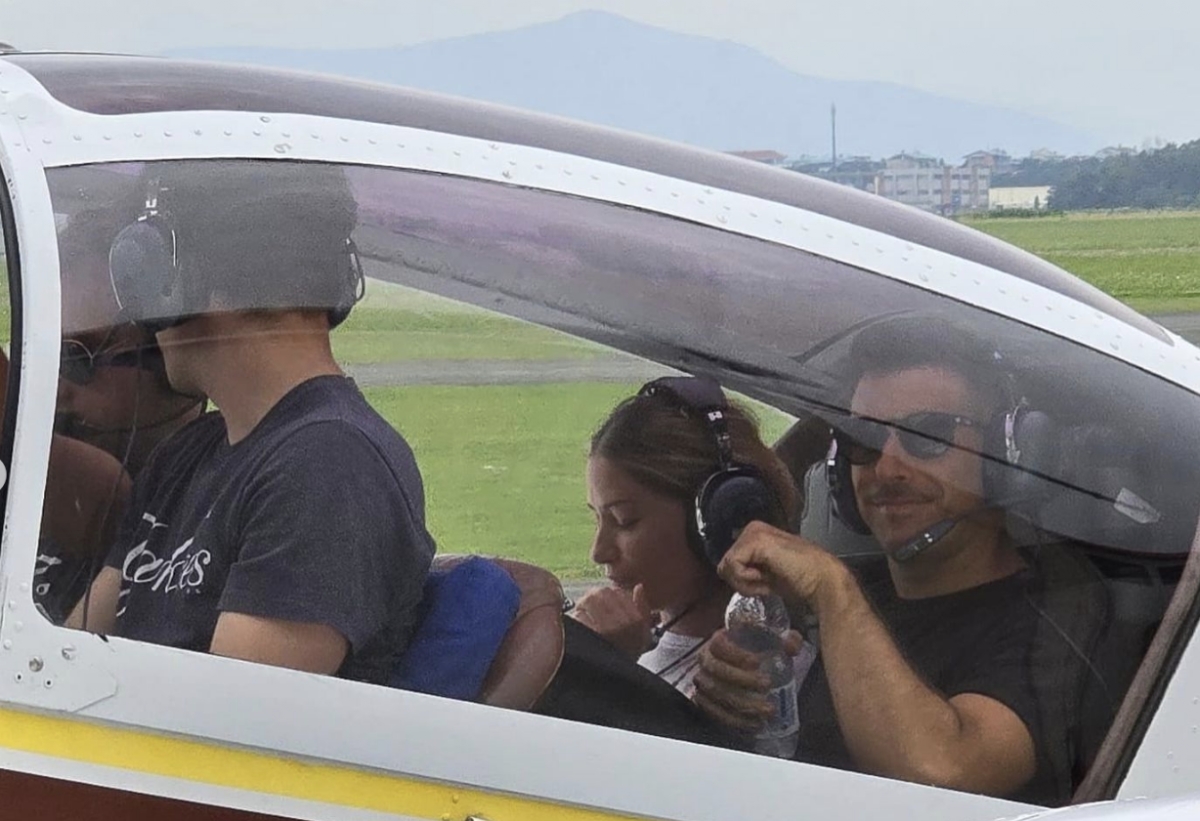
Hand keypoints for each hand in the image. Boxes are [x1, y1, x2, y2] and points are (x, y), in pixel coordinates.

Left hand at [570, 583, 655, 657]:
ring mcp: (604, 630)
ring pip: (588, 600)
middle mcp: (621, 623)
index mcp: (635, 620)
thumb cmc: (627, 655)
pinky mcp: (588, 636)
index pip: (616, 592)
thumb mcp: (643, 635)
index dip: (607, 594)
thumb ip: (643, 608)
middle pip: (600, 593)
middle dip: (592, 598)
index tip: (604, 601)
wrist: (613, 680)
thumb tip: (639, 587)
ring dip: (583, 605)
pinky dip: (576, 618)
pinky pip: (578, 616)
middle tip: (589, 605)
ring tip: (583, 613)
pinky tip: (579, 625)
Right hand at [693, 628, 803, 731]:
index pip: (719, 644)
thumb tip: (791, 647)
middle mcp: (706, 659)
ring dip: (740, 704)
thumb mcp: (775, 642)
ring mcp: (703, 681)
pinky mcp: (704, 701)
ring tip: (766, 710)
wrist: (742, 668)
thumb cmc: (757, 652)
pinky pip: (713, 712)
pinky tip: (754, 723)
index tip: (756, 662)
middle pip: (716, 669)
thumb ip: (788, 639)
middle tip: (767, 685)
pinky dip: (733, 720)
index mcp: (718, 640)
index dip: (735, 653)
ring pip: (714, 693)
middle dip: (741, 680)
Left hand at [717, 520, 846, 609]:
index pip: (729, 562)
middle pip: (724, 564)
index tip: (767, 583)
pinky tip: (767, 579)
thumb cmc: (803, 580)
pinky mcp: (757, 540)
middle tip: (768, 583)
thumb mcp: (768, 573)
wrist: (823, 581)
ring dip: (746, 582)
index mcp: (756, 534)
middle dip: (743, 582)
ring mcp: (754, 532)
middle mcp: (753, 528)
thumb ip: (748, 569)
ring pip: (727, 566)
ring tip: (769, 581)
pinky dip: (748, 580)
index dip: (744, 580)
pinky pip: (733, 566)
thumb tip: (727, 572)